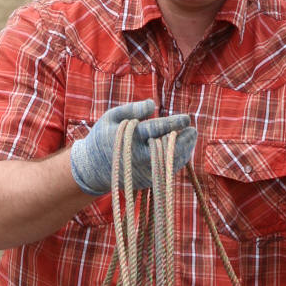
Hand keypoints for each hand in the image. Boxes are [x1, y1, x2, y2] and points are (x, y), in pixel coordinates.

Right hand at [69, 100, 195, 195]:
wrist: (92, 169)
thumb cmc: (103, 137)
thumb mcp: (111, 117)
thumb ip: (132, 109)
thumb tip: (153, 104)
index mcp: (129, 139)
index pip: (155, 130)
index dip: (173, 124)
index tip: (187, 118)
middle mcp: (138, 158)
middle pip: (168, 149)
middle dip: (184, 140)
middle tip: (193, 130)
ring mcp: (143, 172)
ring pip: (171, 162)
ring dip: (185, 150)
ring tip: (191, 137)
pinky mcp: (147, 181)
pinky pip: (167, 170)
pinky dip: (178, 160)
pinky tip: (184, 149)